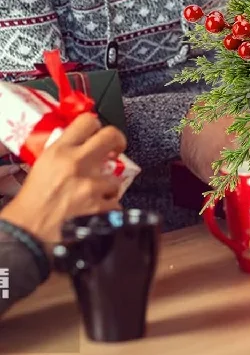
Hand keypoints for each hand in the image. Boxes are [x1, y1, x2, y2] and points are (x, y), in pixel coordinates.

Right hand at [0, 114, 125, 243]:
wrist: (26, 233)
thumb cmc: (29, 203)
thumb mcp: (41, 167)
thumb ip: (62, 154)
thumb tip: (81, 146)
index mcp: (59, 151)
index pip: (87, 120)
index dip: (97, 125)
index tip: (98, 133)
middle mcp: (76, 162)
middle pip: (111, 136)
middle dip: (118, 142)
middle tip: (116, 150)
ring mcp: (90, 184)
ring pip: (116, 177)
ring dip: (108, 187)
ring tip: (95, 196)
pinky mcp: (99, 205)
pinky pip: (115, 202)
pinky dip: (108, 208)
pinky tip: (96, 212)